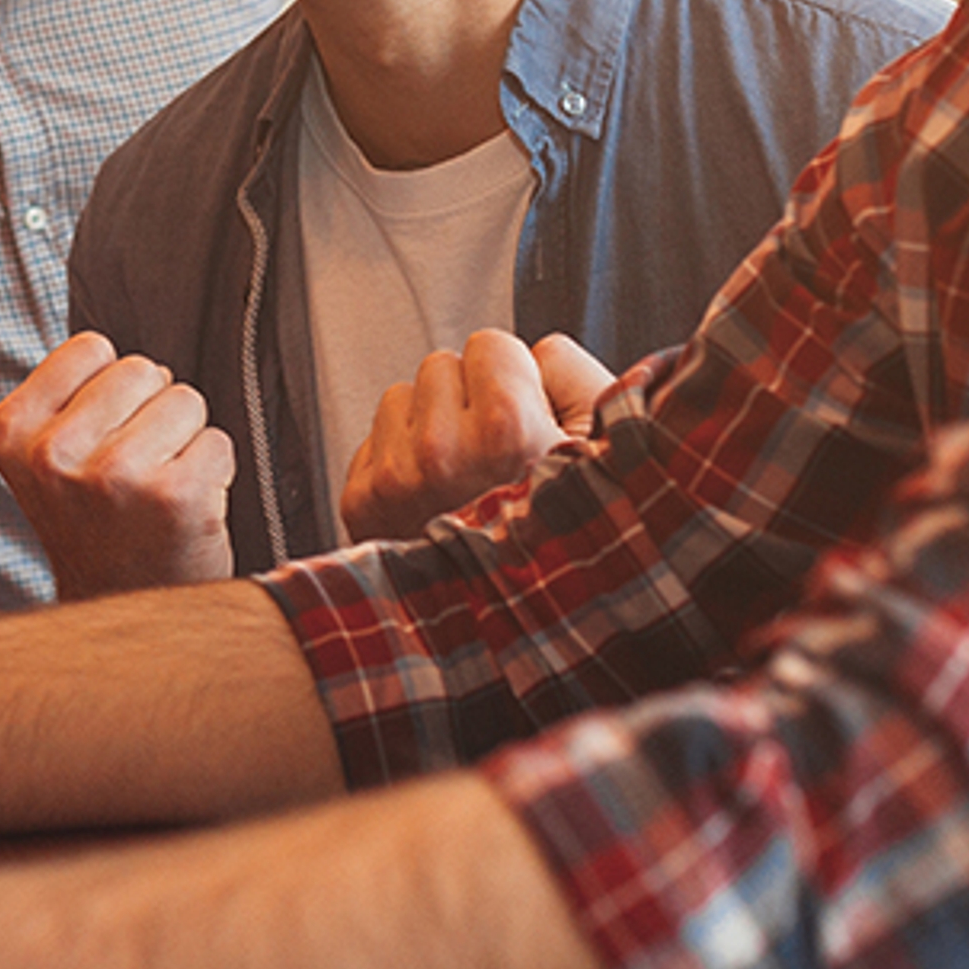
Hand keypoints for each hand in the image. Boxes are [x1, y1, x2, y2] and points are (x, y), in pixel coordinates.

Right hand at [0, 333, 236, 597]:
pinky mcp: (173, 497)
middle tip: (133, 473)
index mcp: (12, 432)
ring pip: (186, 400)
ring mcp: (113, 476)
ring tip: (157, 491)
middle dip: (151, 412)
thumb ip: (66, 399)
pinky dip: (213, 473)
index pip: (92, 348)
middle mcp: (53, 454)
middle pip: (143, 369)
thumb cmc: (98, 527)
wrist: (122, 615)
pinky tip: (184, 510)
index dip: (110, 391)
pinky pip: (218, 442)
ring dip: (184, 442)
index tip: (98, 441)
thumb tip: (116, 349)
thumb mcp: (45, 460)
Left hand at [334, 330, 616, 544]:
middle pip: (442, 366)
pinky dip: (401, 461)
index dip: (516, 381)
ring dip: (429, 428)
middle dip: (469, 401)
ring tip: (465, 484)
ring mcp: (395, 479)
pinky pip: (374, 439)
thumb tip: (536, 351)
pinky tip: (435, 500)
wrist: (511, 624)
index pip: (491, 344)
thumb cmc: (567, 543)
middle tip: (497, 461)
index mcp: (507, 430)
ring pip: (401, 398)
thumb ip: (575, 376)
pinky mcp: (361, 502)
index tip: (526, 425)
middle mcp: (441, 452)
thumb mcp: (607, 452)